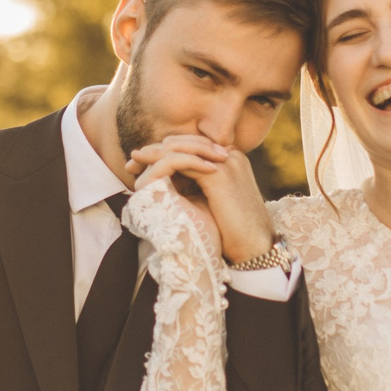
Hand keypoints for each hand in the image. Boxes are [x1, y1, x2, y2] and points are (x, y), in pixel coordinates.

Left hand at [127, 134, 274, 264]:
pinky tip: (149, 169)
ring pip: (184, 149)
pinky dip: (165, 164)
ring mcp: (226, 163)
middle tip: (135, 157)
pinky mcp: (219, 175)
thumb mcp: (215, 202)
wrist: (255, 247)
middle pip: (188, 143)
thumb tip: (174, 184)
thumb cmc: (235, 231)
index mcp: (231, 161)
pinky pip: (186, 162)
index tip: (146, 160)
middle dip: (159, 148)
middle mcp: (230, 156)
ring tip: (136, 157)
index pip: (195, 147)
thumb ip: (199, 187)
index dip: (169, 151)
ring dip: (157, 152)